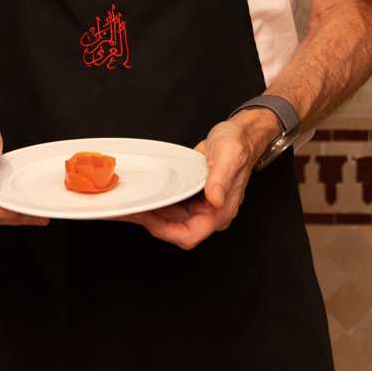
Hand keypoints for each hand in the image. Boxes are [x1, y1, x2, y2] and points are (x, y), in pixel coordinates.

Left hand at [126, 109, 277, 249]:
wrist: (241, 135)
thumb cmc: (239, 145)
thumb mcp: (229, 156)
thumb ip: (221, 179)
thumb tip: (215, 199)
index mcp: (221, 212)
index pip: (189, 235)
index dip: (165, 230)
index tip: (147, 217)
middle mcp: (210, 214)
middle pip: (175, 231)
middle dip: (151, 223)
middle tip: (130, 208)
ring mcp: (200, 207)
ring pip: (170, 221)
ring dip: (151, 214)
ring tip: (131, 203)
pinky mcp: (192, 198)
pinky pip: (171, 208)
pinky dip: (156, 203)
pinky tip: (145, 194)